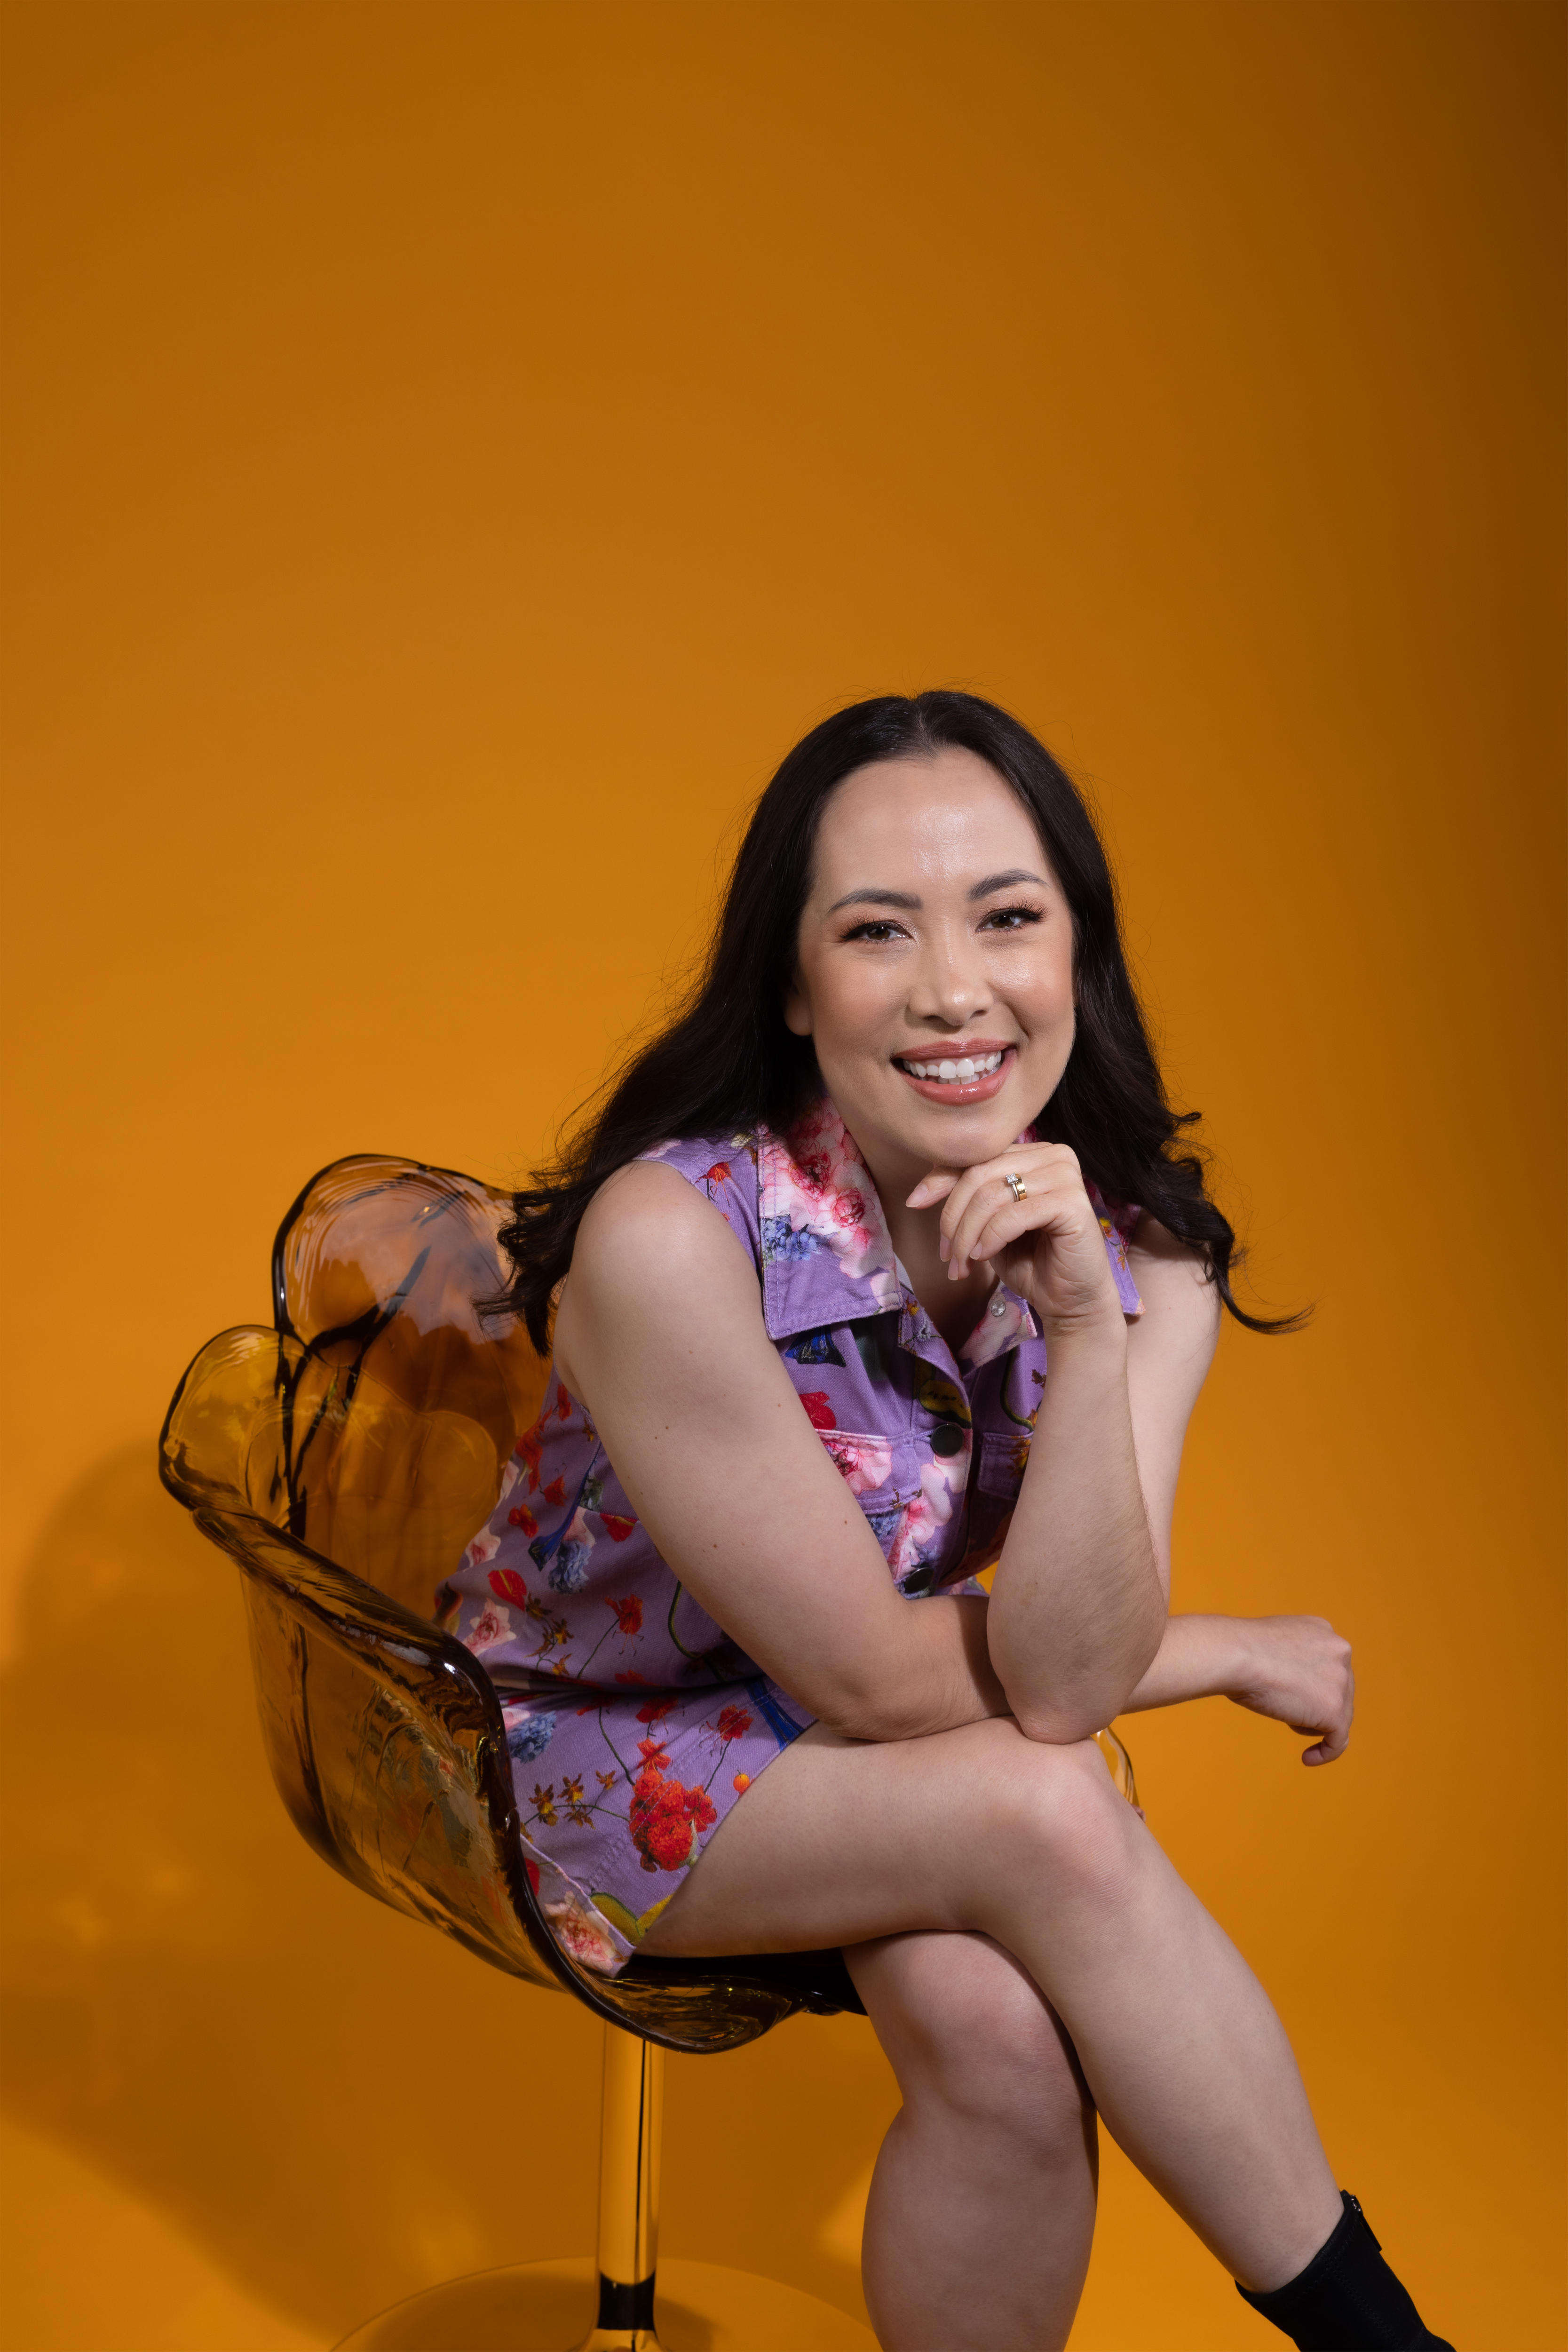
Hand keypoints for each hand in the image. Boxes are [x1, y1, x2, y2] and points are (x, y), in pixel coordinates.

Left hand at [907, 1141, 1121, 1330]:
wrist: (1069, 1300)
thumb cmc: (1030, 1260)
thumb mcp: (987, 1224)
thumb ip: (967, 1198)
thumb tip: (922, 1189)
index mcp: (1032, 1153)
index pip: (976, 1157)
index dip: (941, 1179)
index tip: (914, 1203)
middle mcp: (1053, 1155)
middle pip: (979, 1174)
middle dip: (953, 1218)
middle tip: (947, 1255)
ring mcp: (1066, 1176)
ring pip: (992, 1195)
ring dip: (967, 1235)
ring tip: (962, 1265)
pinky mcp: (1073, 1203)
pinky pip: (1014, 1215)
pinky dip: (991, 1238)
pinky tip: (984, 1256)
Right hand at [1225, 1615, 1354, 1765]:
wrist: (1235, 1655)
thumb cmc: (1238, 1650)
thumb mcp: (1272, 1644)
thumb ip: (1290, 1658)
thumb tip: (1286, 1680)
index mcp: (1324, 1630)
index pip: (1329, 1665)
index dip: (1312, 1684)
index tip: (1294, 1695)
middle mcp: (1340, 1650)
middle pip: (1338, 1690)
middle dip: (1314, 1704)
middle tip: (1286, 1709)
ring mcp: (1340, 1681)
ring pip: (1337, 1714)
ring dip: (1312, 1722)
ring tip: (1284, 1718)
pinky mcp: (1335, 1710)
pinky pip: (1338, 1739)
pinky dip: (1326, 1752)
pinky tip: (1308, 1758)